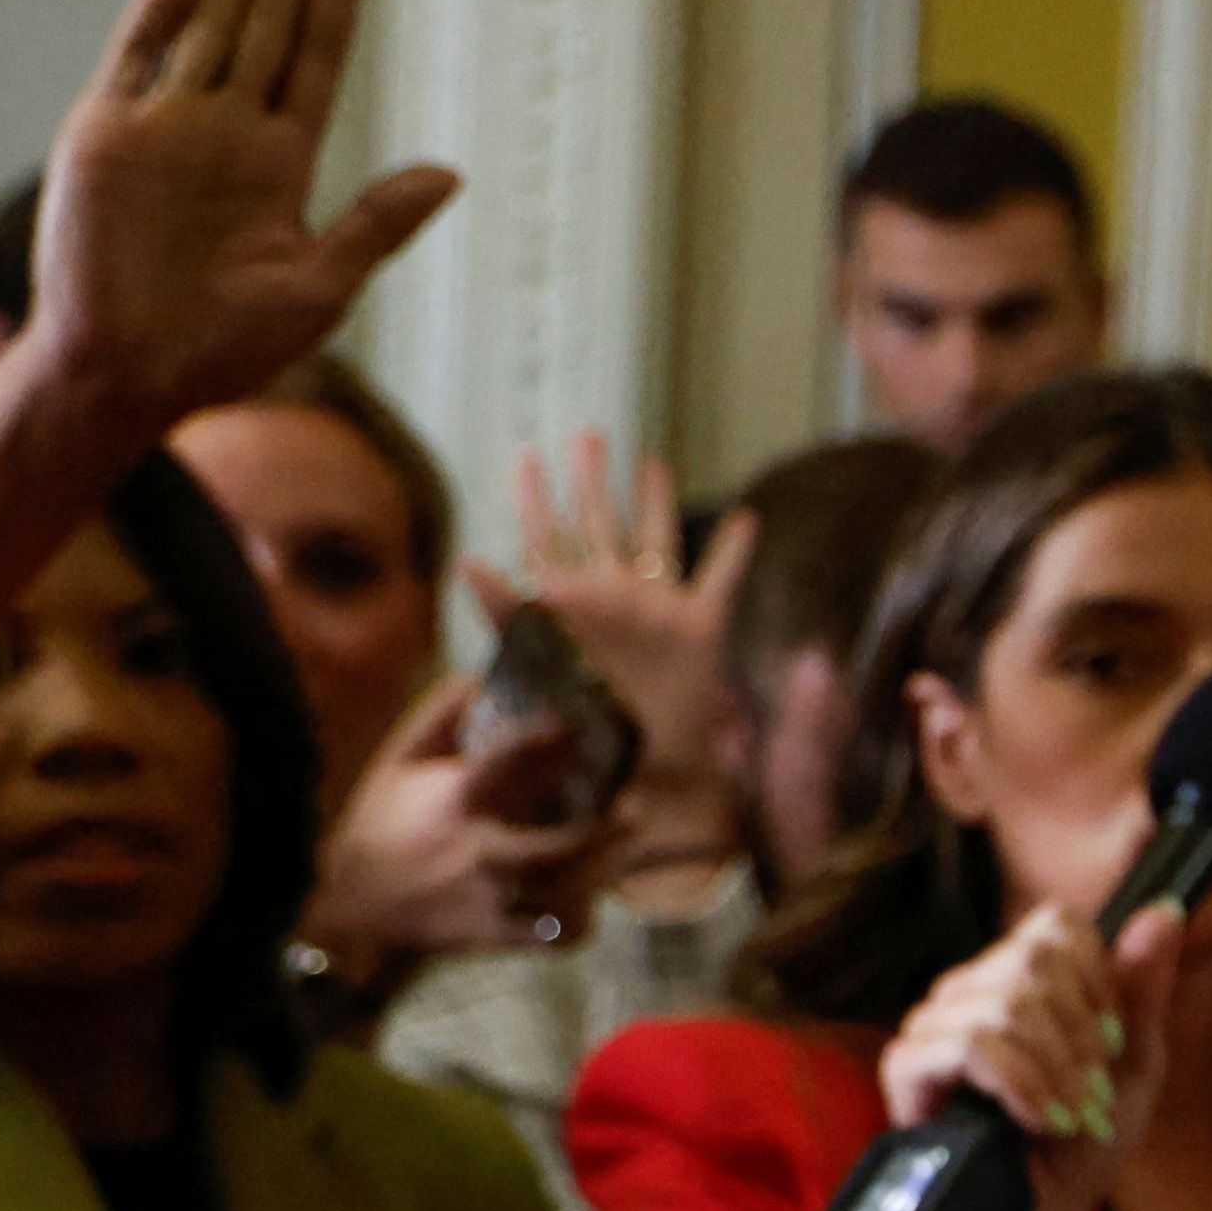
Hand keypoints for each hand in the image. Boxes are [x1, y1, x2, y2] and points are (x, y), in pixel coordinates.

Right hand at [0, 0, 454, 717]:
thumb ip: (377, 223)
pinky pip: (137, 61)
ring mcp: (165, 128)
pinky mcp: (106, 134)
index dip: (331, 4)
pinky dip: (161, 16)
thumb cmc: (227, 350)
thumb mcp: (320, 286)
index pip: (312, 63)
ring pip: (206, 31)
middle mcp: (224, 134)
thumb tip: (450, 173)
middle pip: (262, 30)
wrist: (130, 376)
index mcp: (279, 165)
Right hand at [306, 668, 619, 964]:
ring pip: (561, 893)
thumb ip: (439, 717)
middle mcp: (476, 851)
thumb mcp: (399, 763)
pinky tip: (589, 895)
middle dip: (596, 832)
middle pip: (549, 849)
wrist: (354, 909)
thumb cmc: (383, 824)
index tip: (568, 723)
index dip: (537, 742)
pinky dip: (577, 920)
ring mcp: (489, 898)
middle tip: (631, 808)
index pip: (499, 765)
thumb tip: (480, 677)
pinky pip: (553, 936)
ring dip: (599, 870)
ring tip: (622, 843)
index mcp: (454, 802)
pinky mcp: (496, 935)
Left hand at [469, 433, 753, 793]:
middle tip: (587, 436)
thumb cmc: (579, 730)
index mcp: (569, 604)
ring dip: (654, 501)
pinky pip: (719, 582)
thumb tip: (466, 560)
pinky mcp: (698, 632)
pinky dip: (733, 552)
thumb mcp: (535, 662)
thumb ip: (505, 611)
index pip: (545, 537)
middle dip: (592, 480)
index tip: (526, 458)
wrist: (636, 774)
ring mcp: (656, 611)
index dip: (534, 498)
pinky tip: (745, 519)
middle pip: (599, 524)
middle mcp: (612, 598)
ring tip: (651, 463)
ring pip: (657, 541)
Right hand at [871, 891, 1195, 1210]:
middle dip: (1082, 1036)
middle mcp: (970, 990)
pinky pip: (969, 1042)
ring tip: (1068, 1117)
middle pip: (1034, 958)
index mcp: (1018, 979)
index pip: (1057, 925)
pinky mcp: (907, 1068)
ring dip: (1057, 1071)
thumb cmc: (1082, 1149)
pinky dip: (1019, 1084)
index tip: (1113, 1042)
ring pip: (1005, 1002)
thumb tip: (1165, 908)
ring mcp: (933, 1025)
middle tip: (1092, 1094)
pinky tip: (1034, 1120)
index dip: (1100, 982)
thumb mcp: (1133, 1064)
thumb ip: (1144, 986)